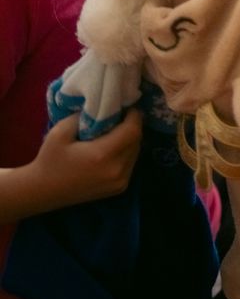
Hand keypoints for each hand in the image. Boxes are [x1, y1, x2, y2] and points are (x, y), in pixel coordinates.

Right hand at [1, 110, 142, 222]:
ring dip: (130, 140)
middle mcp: (117, 169)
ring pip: (136, 152)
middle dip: (132, 126)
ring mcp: (120, 181)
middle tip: (121, 117)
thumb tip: (104, 107)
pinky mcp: (120, 188)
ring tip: (116, 132)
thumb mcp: (61, 131)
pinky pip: (131, 164)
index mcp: (103, 155)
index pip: (133, 130)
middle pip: (137, 141)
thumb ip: (85, 116)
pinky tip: (113, 149)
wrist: (43, 191)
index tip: (127, 107)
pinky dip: (126, 153)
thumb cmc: (50, 160)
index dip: (134, 116)